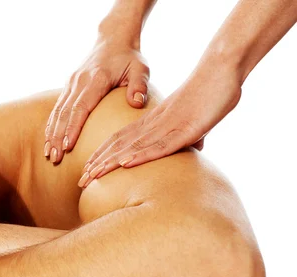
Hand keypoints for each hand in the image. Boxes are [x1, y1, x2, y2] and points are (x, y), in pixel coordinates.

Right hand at [44, 37, 149, 163]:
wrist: (113, 39)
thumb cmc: (129, 57)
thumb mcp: (140, 69)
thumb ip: (139, 86)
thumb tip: (137, 103)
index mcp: (96, 79)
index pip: (80, 107)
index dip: (72, 128)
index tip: (67, 146)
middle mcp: (79, 81)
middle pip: (65, 113)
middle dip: (57, 136)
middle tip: (54, 157)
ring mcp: (72, 82)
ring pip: (58, 111)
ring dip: (51, 133)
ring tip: (49, 153)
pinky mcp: (69, 85)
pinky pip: (58, 107)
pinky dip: (52, 124)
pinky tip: (49, 139)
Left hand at [78, 59, 242, 186]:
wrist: (224, 67)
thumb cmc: (210, 93)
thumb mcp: (197, 118)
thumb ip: (193, 132)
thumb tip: (197, 146)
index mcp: (153, 120)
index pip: (120, 139)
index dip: (102, 155)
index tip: (87, 170)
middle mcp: (154, 124)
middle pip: (119, 145)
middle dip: (98, 164)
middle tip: (80, 181)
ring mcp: (168, 126)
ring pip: (132, 147)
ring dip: (110, 163)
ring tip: (91, 176)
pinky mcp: (186, 129)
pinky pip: (159, 145)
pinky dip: (140, 155)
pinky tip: (124, 164)